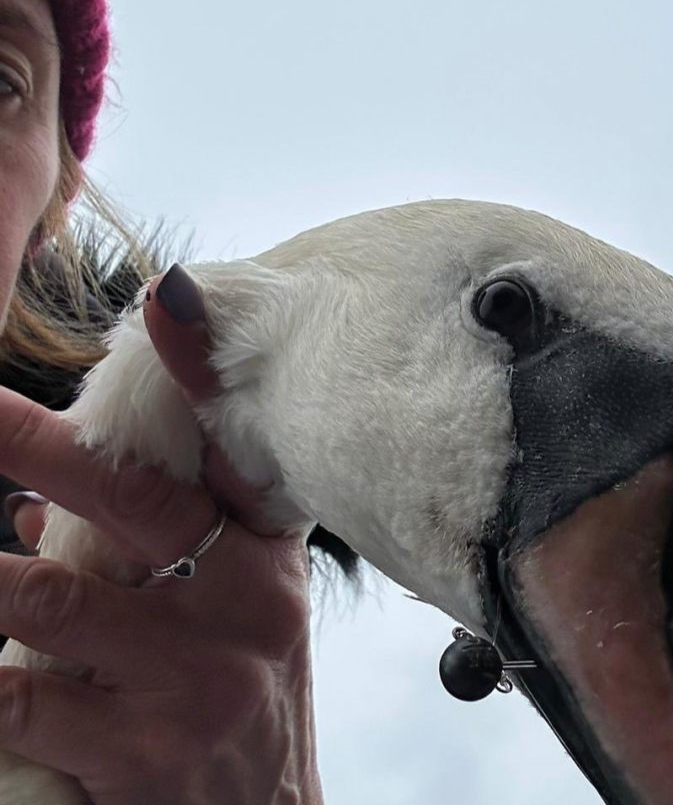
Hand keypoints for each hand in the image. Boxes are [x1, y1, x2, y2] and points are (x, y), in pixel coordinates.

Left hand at [0, 265, 323, 804]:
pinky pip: (21, 698)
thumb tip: (35, 517)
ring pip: (53, 600)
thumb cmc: (244, 699)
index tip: (163, 306)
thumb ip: (174, 549)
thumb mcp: (242, 612)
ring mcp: (194, 678)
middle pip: (132, 501)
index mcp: (265, 558)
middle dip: (40, 447)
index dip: (196, 379)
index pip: (232, 453)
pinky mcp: (140, 751)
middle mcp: (242, 604)